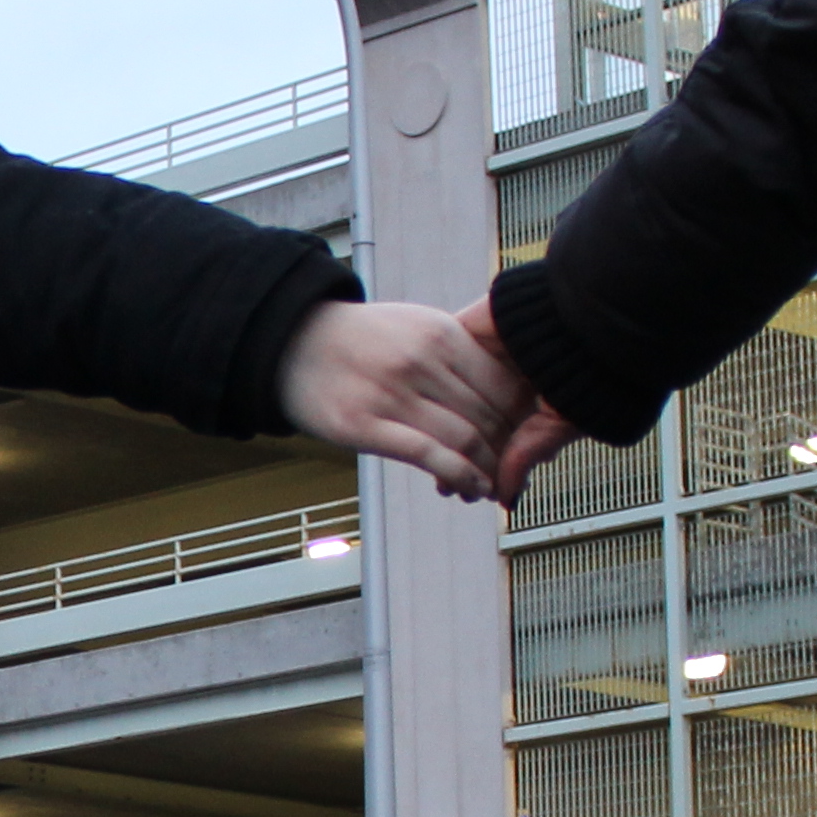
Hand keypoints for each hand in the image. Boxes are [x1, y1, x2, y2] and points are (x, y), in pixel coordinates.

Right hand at [277, 293, 565, 508]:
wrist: (291, 341)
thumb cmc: (358, 339)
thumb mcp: (414, 325)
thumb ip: (457, 351)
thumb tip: (507, 386)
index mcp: (440, 333)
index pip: (504, 383)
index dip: (522, 419)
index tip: (525, 439)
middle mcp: (420, 361)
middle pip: (490, 415)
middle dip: (509, 450)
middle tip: (514, 472)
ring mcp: (392, 393)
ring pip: (466, 439)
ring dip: (487, 471)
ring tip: (490, 488)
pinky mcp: (364, 425)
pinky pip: (430, 456)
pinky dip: (461, 478)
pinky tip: (471, 490)